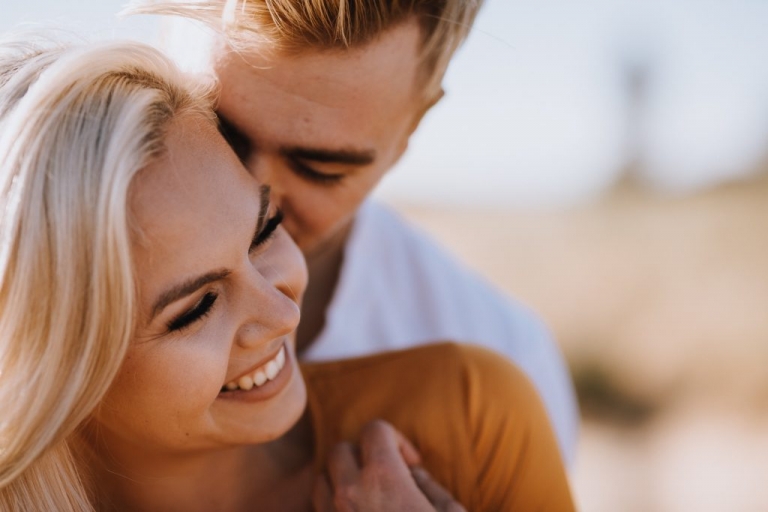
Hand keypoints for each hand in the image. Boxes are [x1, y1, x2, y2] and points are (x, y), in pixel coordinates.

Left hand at [313, 420, 465, 511]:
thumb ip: (430, 487)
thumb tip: (414, 474)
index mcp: (383, 480)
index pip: (374, 429)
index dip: (396, 440)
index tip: (412, 464)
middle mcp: (349, 495)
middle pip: (341, 451)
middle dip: (364, 456)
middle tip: (388, 478)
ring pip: (321, 481)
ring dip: (342, 481)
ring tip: (368, 498)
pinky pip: (317, 509)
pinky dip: (331, 506)